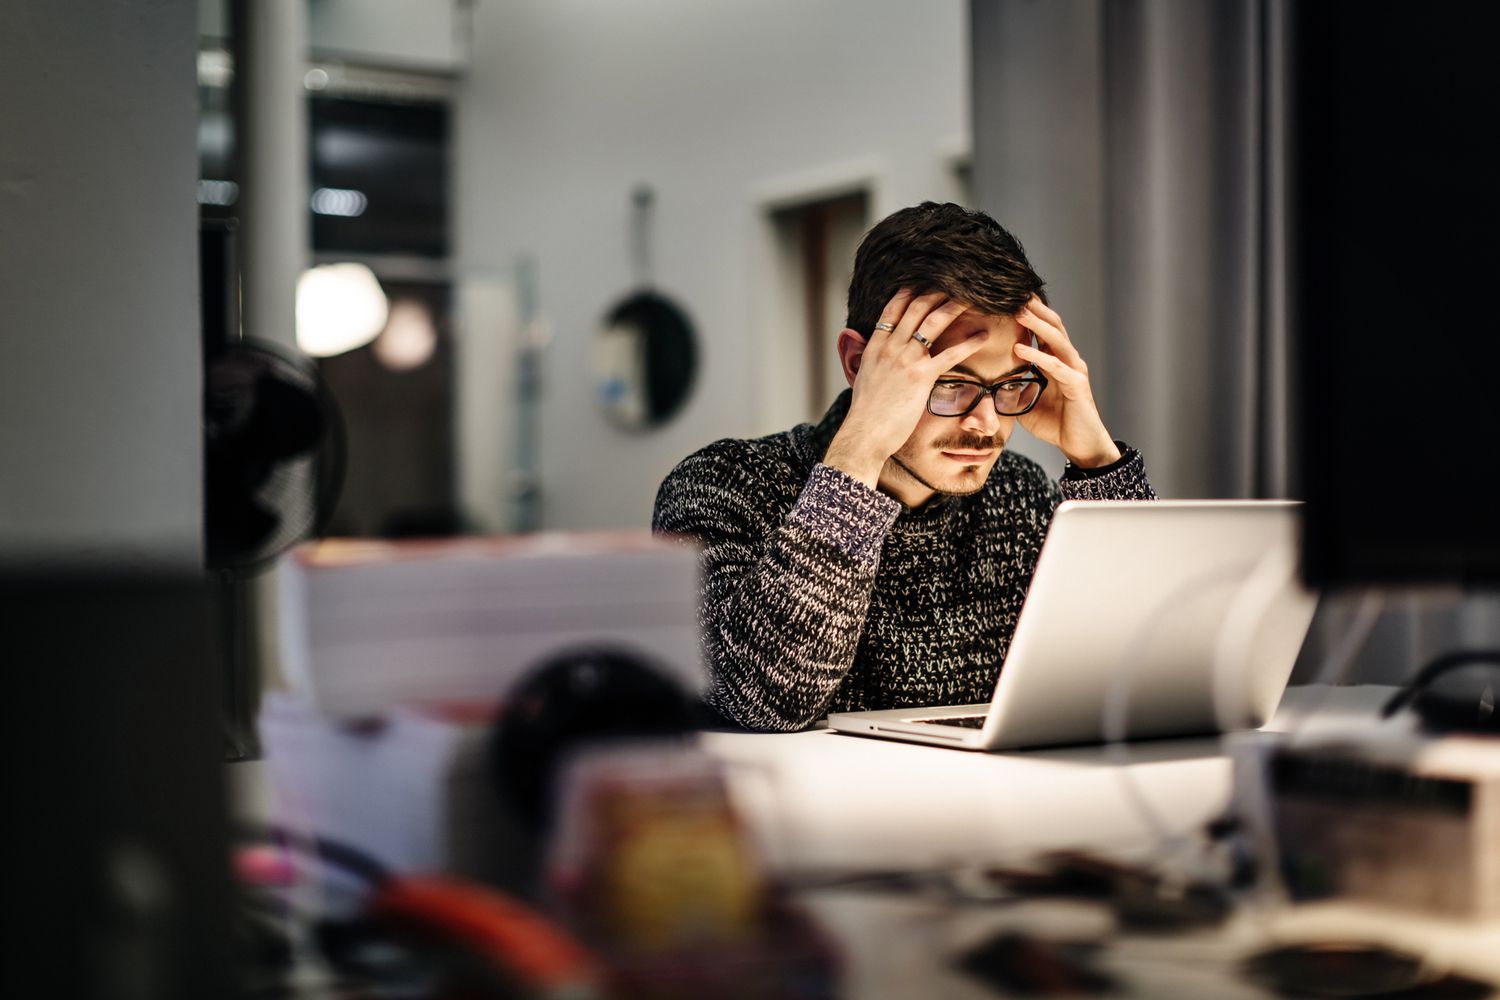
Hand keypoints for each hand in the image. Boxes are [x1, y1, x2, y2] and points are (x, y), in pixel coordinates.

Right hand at [824, 290, 989, 486]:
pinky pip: (950, 354)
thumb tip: (865, 352)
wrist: (864, 433)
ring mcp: (906, 360)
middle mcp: (890, 347)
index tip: (923, 281)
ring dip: (954, 307)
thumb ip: (867, 360)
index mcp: (875, 346)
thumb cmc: (865, 413)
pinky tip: (983, 337)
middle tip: (955, 282)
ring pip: (933, 323)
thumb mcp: (861, 379)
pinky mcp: (921, 377)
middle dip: (937, 291)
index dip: (909, 292)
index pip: (892, 309)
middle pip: (916, 308)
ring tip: (973, 298)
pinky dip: (969, 343)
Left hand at [1013, 296, 1121, 467]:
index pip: (1043, 329)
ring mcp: (1074, 370)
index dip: (1029, 314)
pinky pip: (1055, 367)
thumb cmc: (1056, 423)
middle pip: (1052, 325)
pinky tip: (1020, 348)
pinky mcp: (1077, 386)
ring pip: (1056, 339)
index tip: (1007, 299)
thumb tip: (985, 383)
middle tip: (1013, 292)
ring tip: (1018, 310)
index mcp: (1056, 361)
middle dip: (1034, 308)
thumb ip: (1011, 388)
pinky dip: (1038, 356)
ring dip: (1036, 324)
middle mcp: (1067, 360)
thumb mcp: (1025, 403)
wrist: (1080, 445)